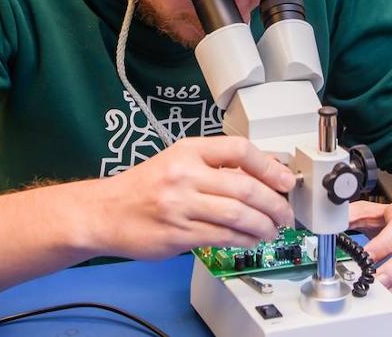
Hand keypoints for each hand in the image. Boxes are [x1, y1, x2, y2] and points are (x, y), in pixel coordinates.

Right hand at [91, 136, 294, 259]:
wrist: (105, 212)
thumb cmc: (145, 187)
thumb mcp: (179, 162)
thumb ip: (216, 166)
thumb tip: (264, 171)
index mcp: (189, 150)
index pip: (239, 150)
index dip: (269, 166)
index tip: (286, 180)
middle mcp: (185, 174)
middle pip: (244, 187)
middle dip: (274, 203)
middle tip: (286, 213)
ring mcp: (181, 205)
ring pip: (238, 215)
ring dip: (263, 226)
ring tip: (272, 230)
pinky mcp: (178, 234)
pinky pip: (222, 237)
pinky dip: (244, 240)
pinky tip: (251, 240)